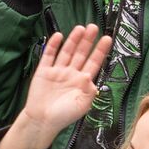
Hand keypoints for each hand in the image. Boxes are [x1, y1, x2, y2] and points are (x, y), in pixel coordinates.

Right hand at [0, 24, 108, 148]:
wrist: (42, 121)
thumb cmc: (64, 116)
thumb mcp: (83, 106)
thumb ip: (90, 91)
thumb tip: (90, 76)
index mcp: (82, 82)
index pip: (93, 62)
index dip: (100, 51)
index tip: (107, 38)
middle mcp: (71, 74)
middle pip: (81, 53)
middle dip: (88, 41)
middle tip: (94, 27)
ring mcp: (57, 71)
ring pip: (67, 52)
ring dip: (73, 40)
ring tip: (80, 28)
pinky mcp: (44, 71)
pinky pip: (49, 55)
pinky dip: (53, 45)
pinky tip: (59, 36)